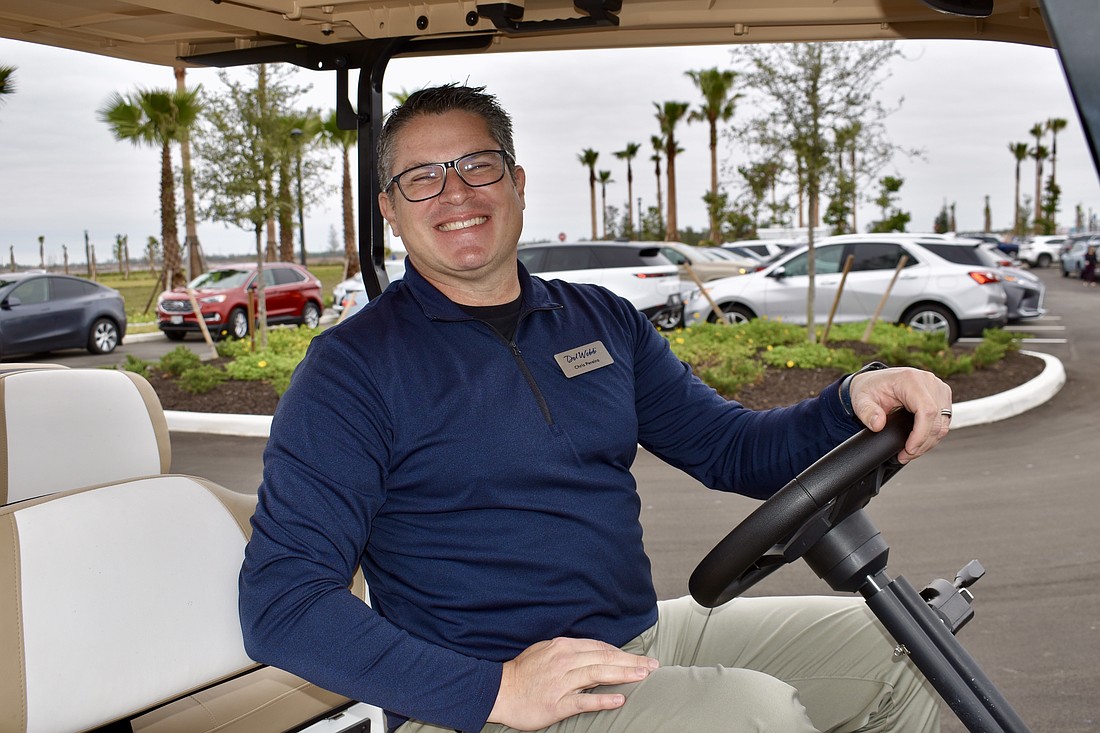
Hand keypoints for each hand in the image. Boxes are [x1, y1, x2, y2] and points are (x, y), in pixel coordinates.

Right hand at [486, 637, 659, 730]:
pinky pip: (583, 700)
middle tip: (653, 665)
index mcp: (563, 647)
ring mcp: (561, 682)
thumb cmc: (522, 672)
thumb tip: (591, 650)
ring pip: (598, 674)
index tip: (640, 658)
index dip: (622, 652)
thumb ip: (568, 650)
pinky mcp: (557, 703)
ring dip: (624, 674)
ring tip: (643, 676)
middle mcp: (565, 661)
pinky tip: (619, 699)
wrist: (497, 691)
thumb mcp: (545, 651)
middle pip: (605, 658)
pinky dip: (602, 699)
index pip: (600, 647)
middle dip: (631, 661)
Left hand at [849, 366, 952, 463]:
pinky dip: (932, 435)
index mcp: (910, 379)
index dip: (921, 434)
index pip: (927, 410)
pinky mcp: (941, 396)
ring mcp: (938, 388)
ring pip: (943, 424)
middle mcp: (928, 381)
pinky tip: (918, 442)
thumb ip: (867, 412)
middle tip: (905, 455)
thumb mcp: (861, 400)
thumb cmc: (869, 388)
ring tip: (909, 451)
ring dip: (928, 442)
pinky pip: (943, 422)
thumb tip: (878, 425)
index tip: (909, 449)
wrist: (874, 382)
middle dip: (923, 443)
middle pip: (937, 420)